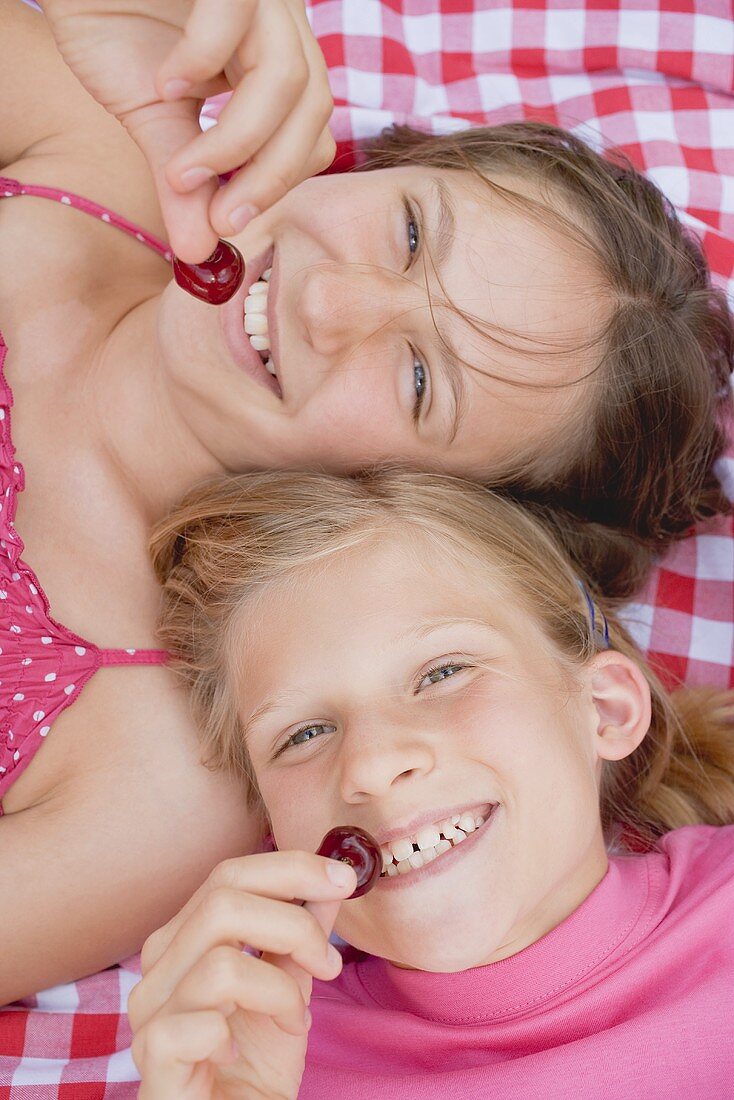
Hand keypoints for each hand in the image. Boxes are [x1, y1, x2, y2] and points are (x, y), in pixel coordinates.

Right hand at [42, 0, 335, 260]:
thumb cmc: (113, 22)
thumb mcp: (151, 115)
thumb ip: (183, 181)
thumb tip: (199, 253)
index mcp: (274, 62)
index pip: (309, 135)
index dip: (277, 184)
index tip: (226, 223)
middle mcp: (281, 24)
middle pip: (313, 112)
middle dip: (268, 178)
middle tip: (220, 218)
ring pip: (288, 76)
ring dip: (235, 140)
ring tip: (181, 166)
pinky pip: (238, 13)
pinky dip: (203, 59)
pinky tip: (167, 83)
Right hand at [128, 850, 356, 1099]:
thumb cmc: (254, 1066)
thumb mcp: (290, 988)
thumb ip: (301, 933)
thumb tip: (333, 880)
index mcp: (184, 941)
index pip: (228, 875)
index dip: (290, 868)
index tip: (344, 879)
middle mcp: (158, 970)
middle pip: (222, 902)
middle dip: (294, 924)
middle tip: (329, 963)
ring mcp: (149, 1015)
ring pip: (219, 962)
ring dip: (278, 989)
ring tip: (294, 1019)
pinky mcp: (153, 1059)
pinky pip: (196, 1024)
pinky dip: (236, 1034)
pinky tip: (241, 1055)